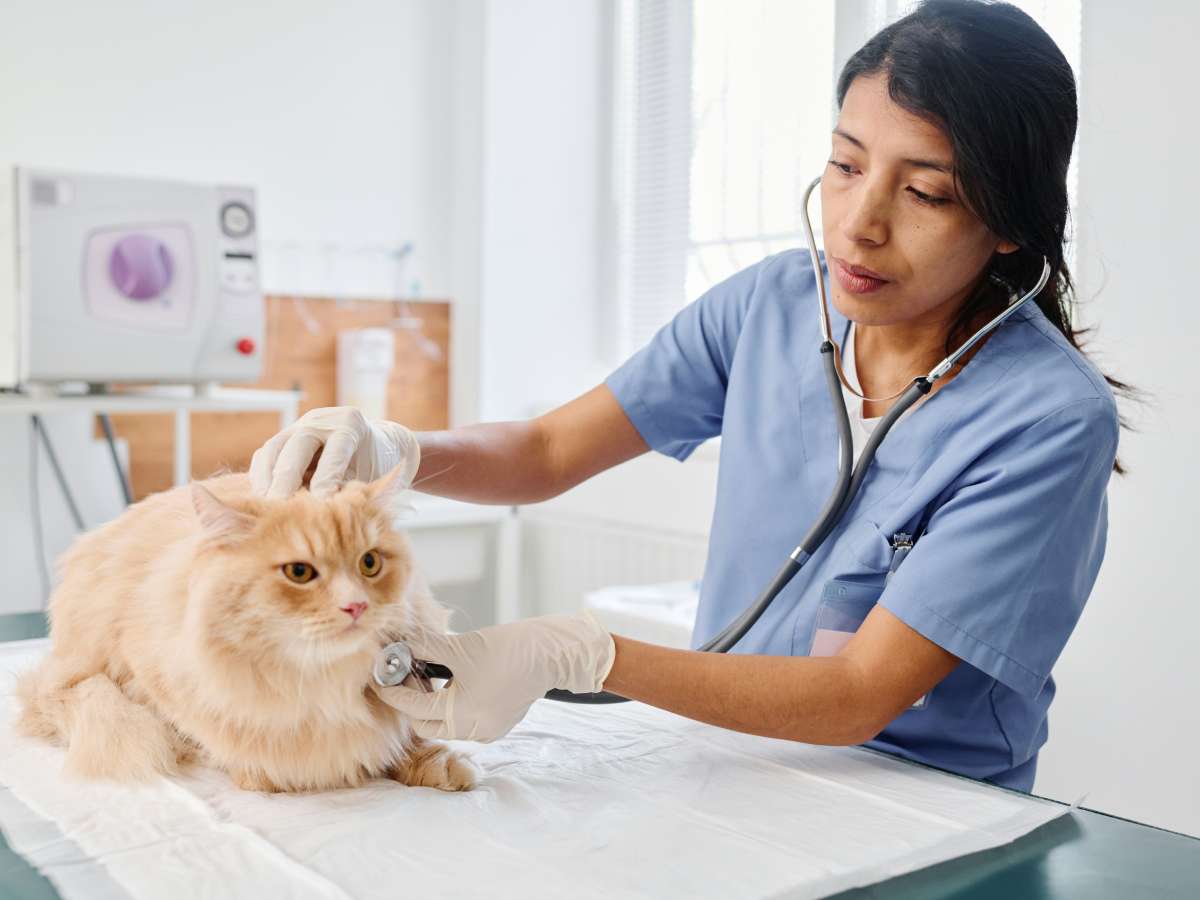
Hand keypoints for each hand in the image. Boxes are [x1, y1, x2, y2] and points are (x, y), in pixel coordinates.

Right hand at [249, 407, 419, 497]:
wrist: (374, 445)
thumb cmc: (375, 465)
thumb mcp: (371, 475)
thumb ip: (350, 489)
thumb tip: (325, 511)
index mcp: (350, 424)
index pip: (334, 453)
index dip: (325, 481)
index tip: (319, 506)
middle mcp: (321, 421)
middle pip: (296, 446)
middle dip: (286, 480)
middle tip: (279, 509)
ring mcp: (298, 426)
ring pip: (273, 449)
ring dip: (266, 480)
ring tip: (266, 507)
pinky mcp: (284, 438)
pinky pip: (265, 456)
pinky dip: (261, 478)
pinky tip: (262, 500)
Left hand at [373, 614, 615, 741]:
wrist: (553, 653)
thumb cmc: (509, 648)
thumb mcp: (461, 646)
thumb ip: (425, 648)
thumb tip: (399, 645)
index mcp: (460, 715)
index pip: (412, 707)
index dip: (392, 689)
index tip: (379, 675)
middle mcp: (472, 730)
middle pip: (426, 722)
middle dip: (412, 700)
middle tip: (405, 673)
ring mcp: (487, 730)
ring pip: (445, 722)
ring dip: (432, 702)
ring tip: (429, 673)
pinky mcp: (498, 723)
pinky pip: (464, 719)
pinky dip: (452, 704)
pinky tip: (453, 680)